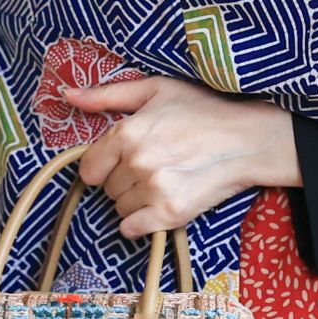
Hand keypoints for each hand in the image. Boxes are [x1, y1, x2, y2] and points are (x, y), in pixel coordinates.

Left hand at [61, 77, 298, 238]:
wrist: (249, 139)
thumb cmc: (204, 109)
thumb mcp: (156, 89)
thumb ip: (107, 95)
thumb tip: (68, 95)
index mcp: (128, 133)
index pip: (90, 168)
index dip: (104, 165)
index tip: (123, 160)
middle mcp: (137, 163)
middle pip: (107, 188)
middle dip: (124, 179)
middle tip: (153, 165)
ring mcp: (153, 190)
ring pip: (120, 208)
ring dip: (135, 199)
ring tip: (163, 181)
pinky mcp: (171, 213)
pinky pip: (132, 229)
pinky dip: (140, 222)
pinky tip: (159, 205)